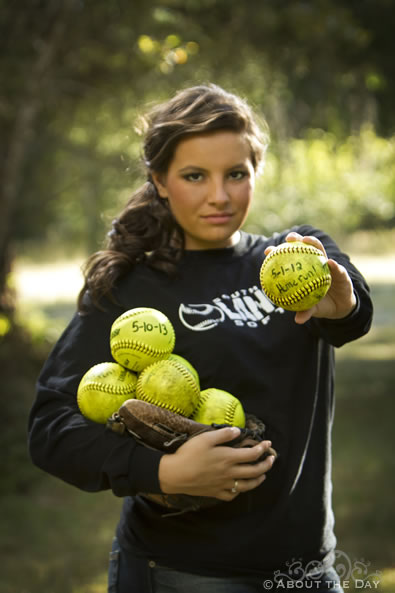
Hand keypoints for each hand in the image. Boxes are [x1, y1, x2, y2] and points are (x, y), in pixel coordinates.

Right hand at [158, 426, 275, 500]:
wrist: (175, 475)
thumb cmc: (189, 454)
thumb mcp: (205, 439)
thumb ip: (224, 435)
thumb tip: (238, 431)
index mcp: (228, 458)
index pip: (252, 454)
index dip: (263, 448)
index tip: (268, 443)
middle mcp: (229, 473)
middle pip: (254, 471)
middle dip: (266, 465)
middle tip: (272, 459)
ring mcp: (223, 484)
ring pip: (247, 485)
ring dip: (258, 480)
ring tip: (263, 475)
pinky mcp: (215, 492)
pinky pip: (232, 494)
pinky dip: (240, 491)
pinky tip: (240, 487)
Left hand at [265, 232, 356, 324]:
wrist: (340, 307)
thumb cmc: (321, 304)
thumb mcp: (312, 309)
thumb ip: (305, 311)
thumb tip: (298, 320)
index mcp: (303, 272)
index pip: (288, 259)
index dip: (277, 253)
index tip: (267, 251)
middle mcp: (313, 265)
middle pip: (303, 248)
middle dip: (295, 239)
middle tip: (289, 238)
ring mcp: (327, 266)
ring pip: (320, 251)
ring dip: (314, 243)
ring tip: (308, 240)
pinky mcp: (340, 271)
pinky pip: (337, 268)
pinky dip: (334, 265)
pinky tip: (331, 263)